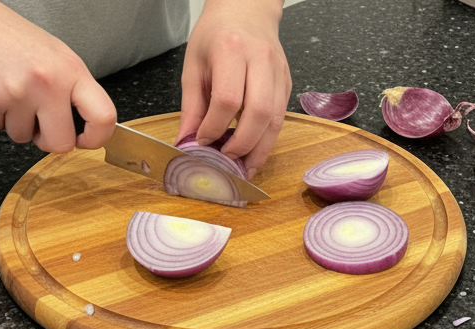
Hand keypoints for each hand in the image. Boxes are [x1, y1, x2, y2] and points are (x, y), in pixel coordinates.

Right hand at [0, 0, 115, 150]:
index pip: (103, 117)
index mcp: (71, 71)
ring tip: (15, 95)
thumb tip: (87, 129)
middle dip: (50, 139)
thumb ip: (76, 93)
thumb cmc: (17, 40)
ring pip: (23, 137)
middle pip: (61, 144)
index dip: (97, 138)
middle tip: (42, 122)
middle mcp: (47, 82)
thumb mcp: (59, 58)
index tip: (87, 140)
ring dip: (18, 123)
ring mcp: (17, 92)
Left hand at [177, 0, 291, 177]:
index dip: (215, 127)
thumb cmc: (216, 35)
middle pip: (259, 114)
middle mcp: (260, 60)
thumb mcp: (194, 64)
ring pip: (275, 122)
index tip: (203, 141)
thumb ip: (192, 106)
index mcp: (231, 50)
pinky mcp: (287, 85)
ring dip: (260, 150)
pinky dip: (267, 141)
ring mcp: (278, 74)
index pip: (227, 99)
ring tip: (244, 167)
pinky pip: (280, 120)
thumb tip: (187, 141)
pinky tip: (254, 151)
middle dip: (242, 144)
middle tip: (227, 160)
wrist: (246, 11)